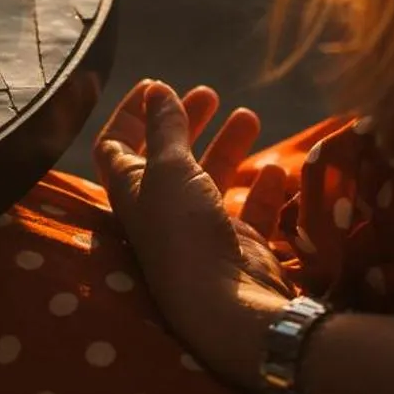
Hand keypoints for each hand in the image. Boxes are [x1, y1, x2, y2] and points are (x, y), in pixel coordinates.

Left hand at [96, 81, 293, 391]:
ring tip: (248, 115)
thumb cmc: (184, 232)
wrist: (228, 308)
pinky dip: (262, 188)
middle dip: (186, 122)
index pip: (117, 146)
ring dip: (228, 146)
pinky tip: (276, 169)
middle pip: (169, 156)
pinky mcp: (239, 247)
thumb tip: (156, 89)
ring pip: (212, 177)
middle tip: (209, 94)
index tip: (155, 85)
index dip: (131, 114)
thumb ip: (165, 128)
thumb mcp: (170, 169)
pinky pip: (251, 210)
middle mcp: (163, 210)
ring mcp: (202, 230)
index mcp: (132, 191)